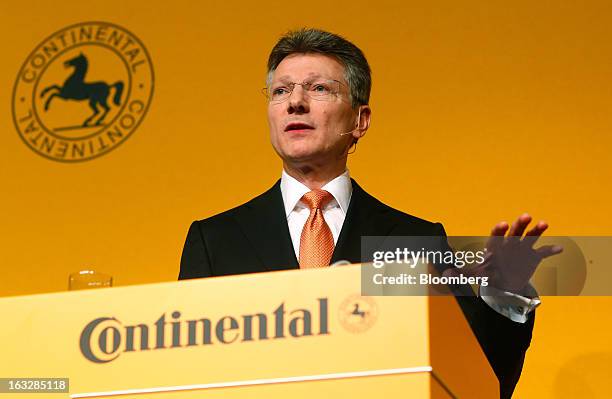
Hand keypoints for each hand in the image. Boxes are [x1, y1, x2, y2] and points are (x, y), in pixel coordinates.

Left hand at [445, 213, 562, 294]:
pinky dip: (551, 250)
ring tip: (544, 223)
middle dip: (520, 224)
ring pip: (530, 237)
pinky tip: (559, 248)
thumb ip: (463, 273)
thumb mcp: (477, 273)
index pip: (496, 235)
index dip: (500, 229)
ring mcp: (522, 249)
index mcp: (495, 246)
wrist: (505, 282)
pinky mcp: (533, 257)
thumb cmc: (489, 272)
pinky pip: (543, 252)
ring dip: (537, 230)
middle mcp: (509, 243)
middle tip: (526, 216)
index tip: (503, 224)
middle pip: (515, 231)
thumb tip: (446, 274)